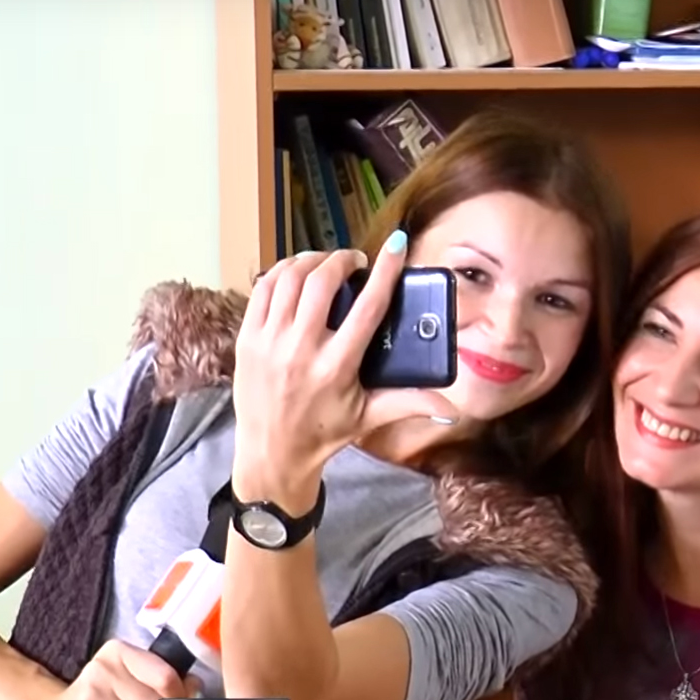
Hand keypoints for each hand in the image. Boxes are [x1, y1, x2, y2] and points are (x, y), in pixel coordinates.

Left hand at [231, 235, 454, 500]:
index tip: (397, 246)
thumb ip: (410, 403)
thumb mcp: (369, 417)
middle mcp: (301, 350)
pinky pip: (263, 289)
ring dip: (312, 260)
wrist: (271, 453)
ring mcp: (269, 341)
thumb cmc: (324, 433)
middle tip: (355, 262)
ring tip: (327, 263)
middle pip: (322, 282)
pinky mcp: (247, 338)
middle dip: (342, 260)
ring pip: (290, 278)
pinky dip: (282, 271)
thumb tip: (452, 406)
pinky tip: (297, 272)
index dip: (385, 272)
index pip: (367, 307)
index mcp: (337, 367)